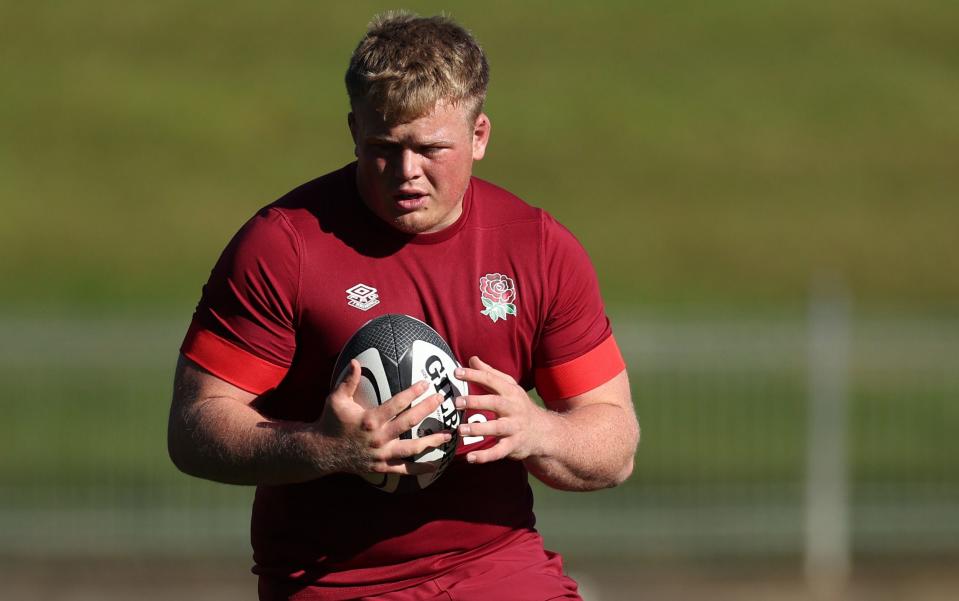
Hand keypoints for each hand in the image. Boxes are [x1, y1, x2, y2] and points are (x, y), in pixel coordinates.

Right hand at [314, 360, 451, 476]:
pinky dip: (419, 468)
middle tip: (441, 399)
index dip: (413, 393)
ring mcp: (381, 454)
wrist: (321, 451)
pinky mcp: (381, 467)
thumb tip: (356, 361)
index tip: (426, 383)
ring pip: (412, 448)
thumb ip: (348, 380)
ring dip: (431, 441)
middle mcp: (378, 438)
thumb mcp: (336, 399)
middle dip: (427, 409)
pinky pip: (403, 469)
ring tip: (448, 434)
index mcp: (370, 419)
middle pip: (409, 422)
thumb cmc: (330, 422)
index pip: (397, 404)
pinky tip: (435, 465)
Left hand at [453, 356, 549, 463]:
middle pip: (495, 403)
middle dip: (476, 402)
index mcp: (510, 392)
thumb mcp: (509, 387)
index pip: (491, 380)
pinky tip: (470, 458)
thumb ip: (490, 374)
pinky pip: (499, 452)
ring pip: (497, 428)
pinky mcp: (513, 445)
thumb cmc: (519, 406)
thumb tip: (472, 359)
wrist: (543, 432)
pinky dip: (485, 456)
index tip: (456, 372)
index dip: (474, 375)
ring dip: (478, 429)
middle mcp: (513, 408)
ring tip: (460, 429)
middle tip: (457, 402)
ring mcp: (514, 427)